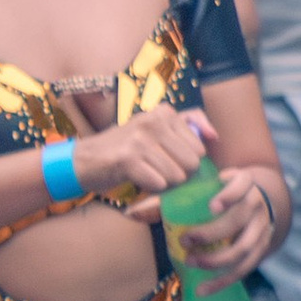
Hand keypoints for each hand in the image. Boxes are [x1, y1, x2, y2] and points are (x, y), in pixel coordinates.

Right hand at [68, 102, 212, 206]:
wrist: (85, 160)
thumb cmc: (126, 148)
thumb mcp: (156, 129)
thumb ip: (188, 126)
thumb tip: (214, 136)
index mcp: (164, 112)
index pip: (200, 147)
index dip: (187, 161)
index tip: (169, 159)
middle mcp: (153, 121)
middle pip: (191, 163)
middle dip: (179, 175)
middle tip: (158, 170)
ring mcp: (140, 139)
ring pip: (176, 176)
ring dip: (164, 184)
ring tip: (147, 174)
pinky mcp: (127, 159)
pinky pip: (158, 184)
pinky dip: (150, 189)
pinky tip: (138, 180)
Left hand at [169, 164, 284, 280]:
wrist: (251, 202)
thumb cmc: (216, 193)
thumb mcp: (202, 188)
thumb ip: (171, 196)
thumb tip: (131, 213)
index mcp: (243, 182)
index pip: (242, 184)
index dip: (229, 195)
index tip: (212, 207)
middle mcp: (256, 204)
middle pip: (238, 220)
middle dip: (212, 233)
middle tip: (186, 241)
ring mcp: (261, 228)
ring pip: (244, 248)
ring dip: (217, 260)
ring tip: (191, 263)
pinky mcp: (261, 249)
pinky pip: (244, 268)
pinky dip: (223, 281)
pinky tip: (203, 290)